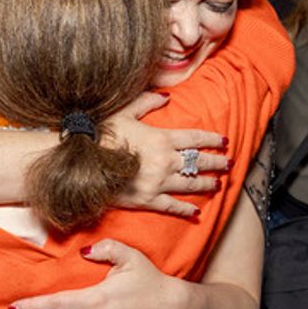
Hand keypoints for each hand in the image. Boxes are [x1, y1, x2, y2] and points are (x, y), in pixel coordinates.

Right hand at [104, 93, 228, 217]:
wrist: (79, 162)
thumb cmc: (99, 134)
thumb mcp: (124, 112)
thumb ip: (147, 102)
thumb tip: (166, 97)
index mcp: (161, 138)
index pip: (194, 138)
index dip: (211, 139)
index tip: (224, 141)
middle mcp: (164, 161)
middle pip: (198, 162)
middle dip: (216, 162)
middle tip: (228, 164)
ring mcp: (157, 183)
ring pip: (190, 184)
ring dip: (206, 184)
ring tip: (217, 184)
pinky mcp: (146, 200)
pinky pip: (171, 206)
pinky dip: (185, 209)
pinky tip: (195, 212)